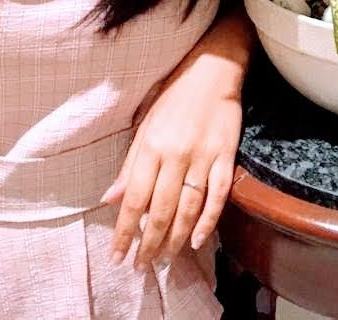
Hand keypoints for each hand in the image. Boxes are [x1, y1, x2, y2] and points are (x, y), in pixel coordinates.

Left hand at [101, 55, 242, 269]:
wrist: (213, 70)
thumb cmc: (174, 95)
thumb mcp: (145, 125)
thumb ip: (131, 164)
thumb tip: (111, 198)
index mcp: (152, 145)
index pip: (135, 198)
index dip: (125, 230)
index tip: (117, 255)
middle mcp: (176, 154)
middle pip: (161, 210)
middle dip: (149, 243)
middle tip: (142, 266)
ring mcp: (203, 157)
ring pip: (188, 208)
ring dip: (176, 238)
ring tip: (166, 259)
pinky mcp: (226, 156)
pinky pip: (218, 195)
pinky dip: (208, 221)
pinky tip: (197, 240)